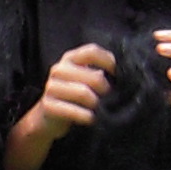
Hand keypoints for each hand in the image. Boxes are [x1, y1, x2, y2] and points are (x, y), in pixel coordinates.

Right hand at [3, 43, 115, 169]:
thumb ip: (99, 70)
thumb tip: (122, 71)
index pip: (92, 51)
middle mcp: (59, 69)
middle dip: (106, 89)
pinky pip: (74, 111)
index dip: (109, 62)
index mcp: (70, 58)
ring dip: (97, 104)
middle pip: (94, 76)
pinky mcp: (48, 105)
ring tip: (99, 108)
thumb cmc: (73, 95)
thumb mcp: (84, 79)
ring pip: (85, 93)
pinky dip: (86, 116)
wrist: (48, 117)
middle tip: (108, 97)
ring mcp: (51, 87)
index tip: (118, 74)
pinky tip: (90, 118)